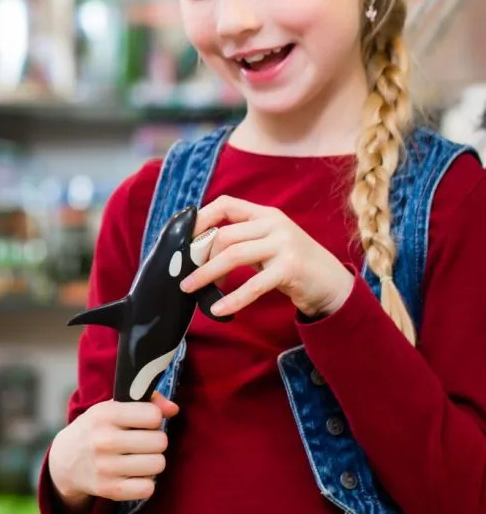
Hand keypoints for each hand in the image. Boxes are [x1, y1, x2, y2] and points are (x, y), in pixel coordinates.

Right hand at [48, 394, 179, 507]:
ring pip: (157, 464)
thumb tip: (173, 409)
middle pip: (160, 441)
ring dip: (153, 461)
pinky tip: (135, 475)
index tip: (144, 422)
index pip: (152, 415)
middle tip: (144, 442)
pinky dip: (146, 483)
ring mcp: (105, 467)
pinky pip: (148, 488)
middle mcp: (103, 440)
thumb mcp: (112, 408)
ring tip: (140, 458)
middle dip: (156, 441)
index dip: (154, 418)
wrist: (65, 460)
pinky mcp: (109, 490)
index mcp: (105, 415)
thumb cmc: (97, 429)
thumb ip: (147, 401)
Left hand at [180, 196, 353, 318]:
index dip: (200, 219)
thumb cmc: (290, 265)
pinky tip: (217, 309)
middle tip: (188, 276)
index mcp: (265, 215)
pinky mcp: (290, 268)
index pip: (225, 205)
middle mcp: (274, 224)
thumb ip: (240, 241)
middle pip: (224, 235)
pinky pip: (253, 285)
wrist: (331, 282)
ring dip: (206, 274)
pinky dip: (232, 298)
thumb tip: (197, 253)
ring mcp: (284, 244)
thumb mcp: (265, 245)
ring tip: (190, 289)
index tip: (183, 239)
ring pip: (233, 255)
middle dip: (200, 257)